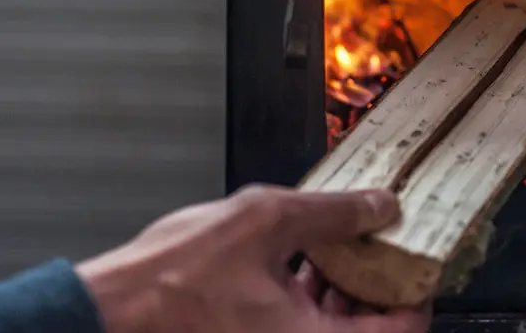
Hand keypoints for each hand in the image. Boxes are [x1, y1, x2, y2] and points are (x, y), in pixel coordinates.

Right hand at [76, 184, 430, 332]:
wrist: (107, 310)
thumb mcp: (264, 222)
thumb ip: (333, 213)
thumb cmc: (171, 280)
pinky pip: (299, 330)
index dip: (417, 296)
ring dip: (345, 292)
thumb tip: (381, 206)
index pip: (401, 332)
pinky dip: (309, 301)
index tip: (418, 265)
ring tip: (342, 247)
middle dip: (379, 287)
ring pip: (333, 330)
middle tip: (382, 248)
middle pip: (368, 331)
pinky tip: (301, 263)